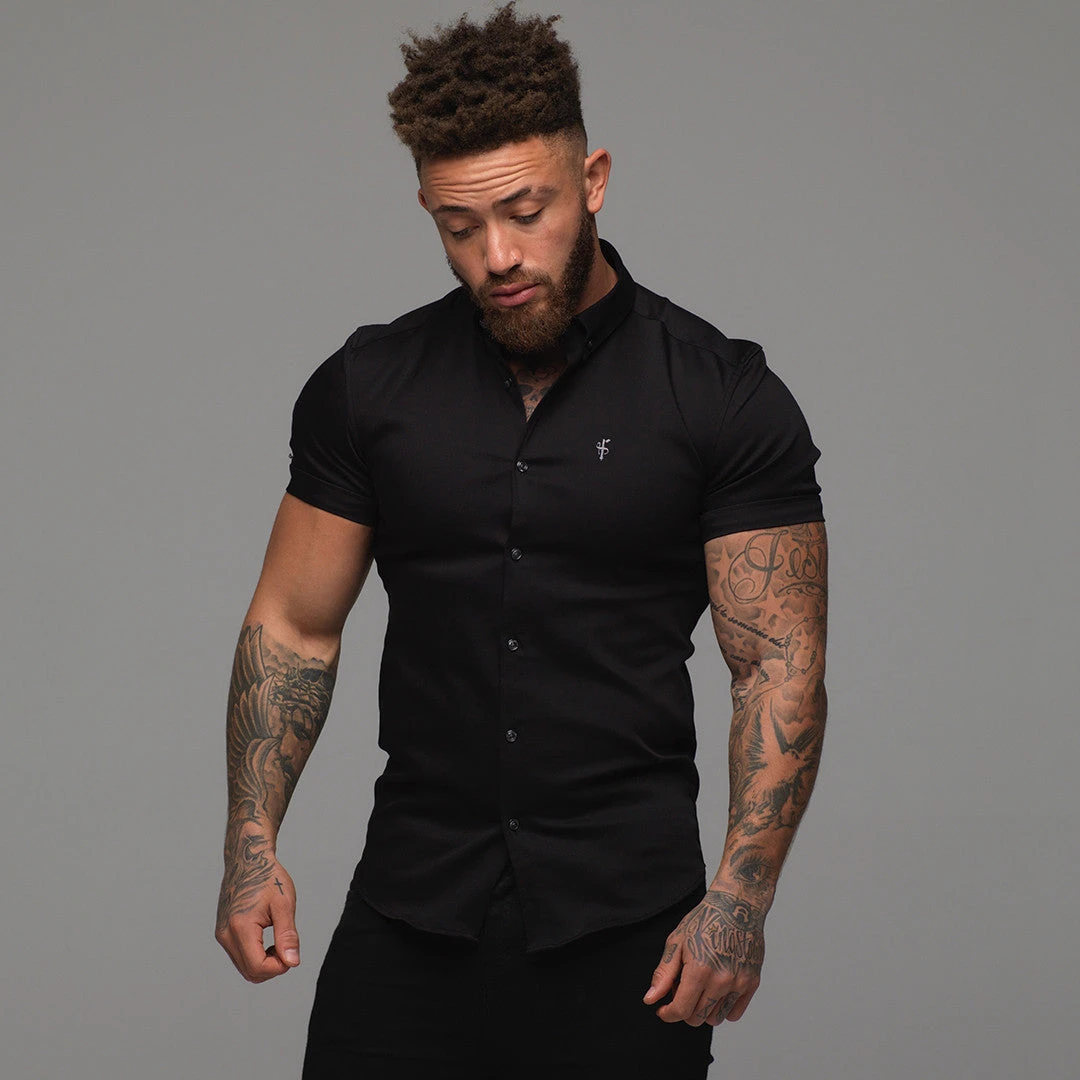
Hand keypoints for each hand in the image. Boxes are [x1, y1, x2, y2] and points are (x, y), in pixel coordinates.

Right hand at [215, 857, 300, 982]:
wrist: (248, 860)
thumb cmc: (268, 878)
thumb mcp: (284, 904)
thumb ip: (287, 935)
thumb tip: (292, 963)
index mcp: (240, 927)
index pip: (257, 967)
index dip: (279, 967)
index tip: (292, 953)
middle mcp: (225, 934)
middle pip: (250, 972)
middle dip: (273, 968)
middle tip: (288, 947)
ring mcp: (222, 935)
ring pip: (244, 967)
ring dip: (264, 963)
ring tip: (279, 941)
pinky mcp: (223, 933)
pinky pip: (239, 957)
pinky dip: (255, 956)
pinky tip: (268, 940)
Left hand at [642, 888, 765, 1025]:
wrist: (737, 906)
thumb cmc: (704, 920)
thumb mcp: (676, 942)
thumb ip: (663, 974)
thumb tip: (650, 999)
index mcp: (699, 970)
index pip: (681, 1010)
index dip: (667, 1014)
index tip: (663, 1010)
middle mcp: (721, 980)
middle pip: (697, 1018)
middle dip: (684, 1010)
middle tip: (682, 988)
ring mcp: (739, 983)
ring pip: (716, 1018)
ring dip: (703, 1010)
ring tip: (700, 986)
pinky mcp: (752, 983)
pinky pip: (734, 1013)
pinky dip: (722, 1008)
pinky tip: (715, 990)